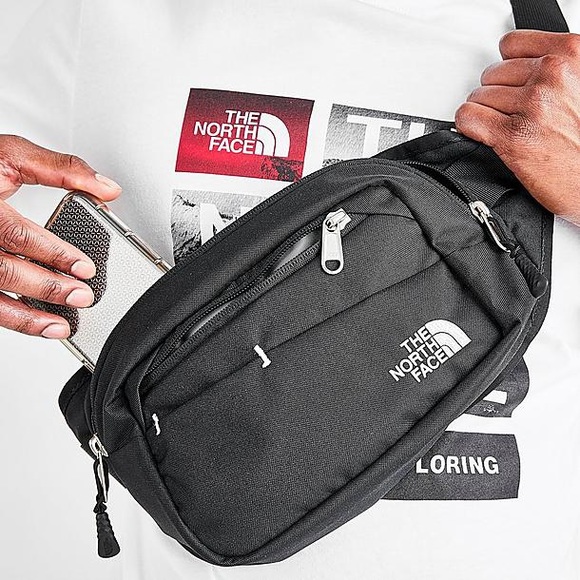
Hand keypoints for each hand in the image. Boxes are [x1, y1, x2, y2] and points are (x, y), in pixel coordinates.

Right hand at [0, 135, 121, 337]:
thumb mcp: (12, 155)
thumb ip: (61, 169)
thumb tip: (107, 189)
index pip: (17, 234)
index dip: (54, 253)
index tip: (86, 267)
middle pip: (4, 271)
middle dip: (47, 288)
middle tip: (82, 296)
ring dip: (26, 318)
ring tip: (62, 326)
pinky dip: (11, 319)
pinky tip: (36, 324)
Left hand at [455, 30, 579, 224]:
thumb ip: (554, 71)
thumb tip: (522, 68)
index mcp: (571, 56)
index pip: (512, 45)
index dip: (507, 67)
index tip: (510, 80)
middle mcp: (551, 76)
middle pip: (493, 73)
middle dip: (498, 94)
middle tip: (513, 112)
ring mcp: (530, 106)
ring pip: (478, 97)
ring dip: (486, 113)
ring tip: (506, 126)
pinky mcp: (511, 136)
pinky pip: (468, 118)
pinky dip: (469, 126)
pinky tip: (484, 133)